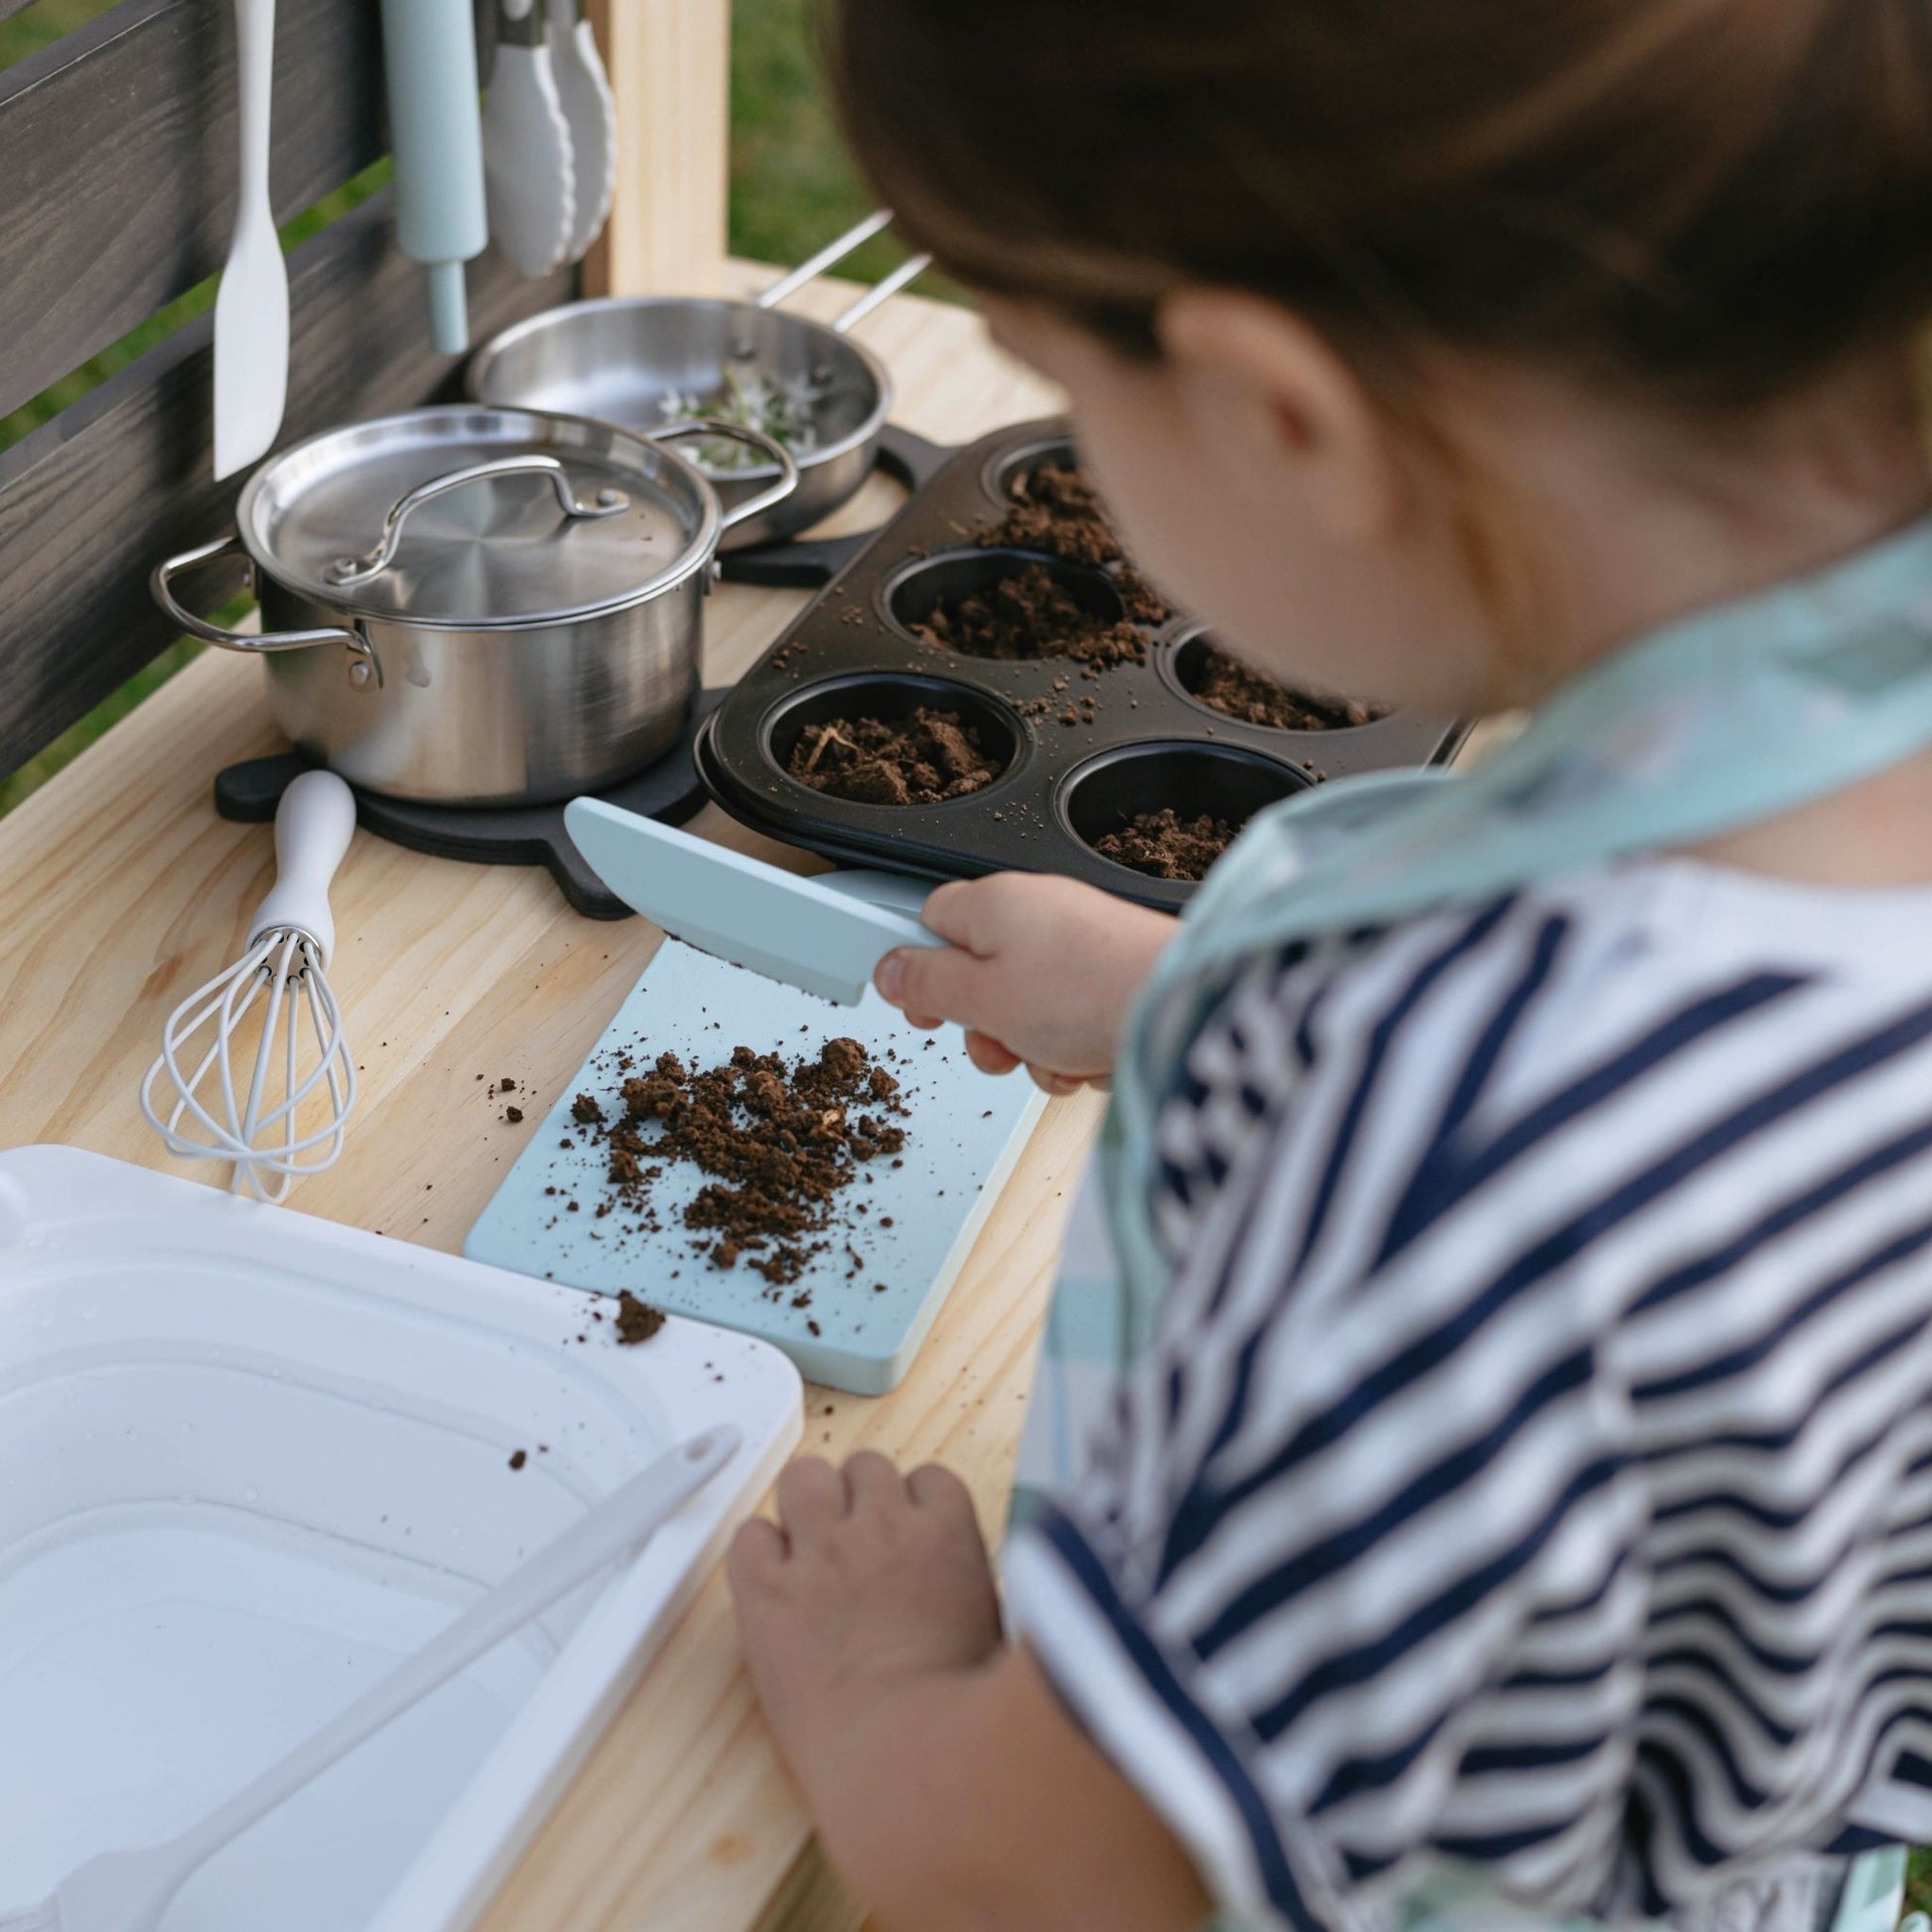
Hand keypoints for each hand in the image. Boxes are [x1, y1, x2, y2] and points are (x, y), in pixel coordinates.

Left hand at [729, 1453, 1213, 1931]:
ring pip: (803, 1475)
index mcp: (950, 1532)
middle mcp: (884, 1525)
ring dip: (806, 1508)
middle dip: (860, 1500)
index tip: (913, 1542)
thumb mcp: (1017, 1638)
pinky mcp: (766, 1591)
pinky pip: (749, 1535)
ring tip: (810, 1552)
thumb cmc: (974, 1724)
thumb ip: (1015, 1594)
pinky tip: (772, 1588)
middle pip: (865, 1463)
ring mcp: (820, 1552)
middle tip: (857, 1549)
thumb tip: (1057, 1595)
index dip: (915, 1511)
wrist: (908, 1774)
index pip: (928, 1479)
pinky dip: (758, 1556)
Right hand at [874, 873, 1173, 1092]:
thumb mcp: (981, 998)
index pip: (931, 921)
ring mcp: (1082, 946)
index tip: (922, 1009)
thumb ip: (925, 984)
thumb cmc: (1089, 992)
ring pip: (1028, 1008)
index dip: (920, 970)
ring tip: (1058, 1056)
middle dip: (986, 1027)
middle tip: (1002, 1045)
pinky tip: (1092, 1059)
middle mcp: (1040, 914)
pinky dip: (1075, 1048)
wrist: (1185, 1009)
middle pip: (981, 975)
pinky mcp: (1116, 978)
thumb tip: (888, 970)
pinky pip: (1072, 1020)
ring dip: (1033, 1048)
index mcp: (996, 902)